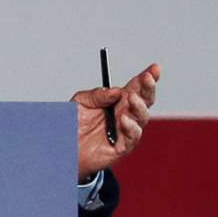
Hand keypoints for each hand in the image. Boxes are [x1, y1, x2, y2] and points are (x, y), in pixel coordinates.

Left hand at [74, 61, 159, 176]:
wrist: (63, 148)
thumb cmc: (72, 124)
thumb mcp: (80, 102)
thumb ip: (96, 95)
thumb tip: (115, 91)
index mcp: (118, 101)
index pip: (137, 87)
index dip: (147, 77)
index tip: (155, 68)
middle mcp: (125, 114)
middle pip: (144, 100)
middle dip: (148, 88)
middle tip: (148, 78)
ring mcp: (125, 130)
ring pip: (142, 117)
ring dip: (139, 106)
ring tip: (132, 98)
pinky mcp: (122, 147)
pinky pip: (132, 137)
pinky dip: (131, 127)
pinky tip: (124, 120)